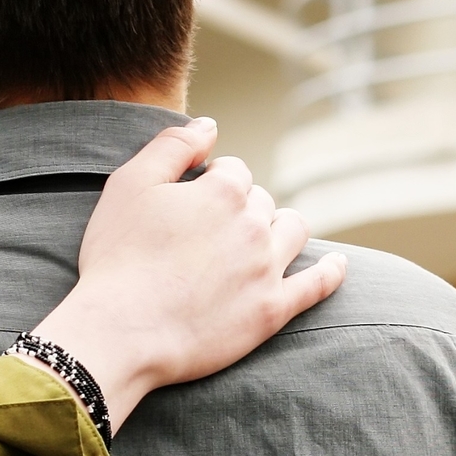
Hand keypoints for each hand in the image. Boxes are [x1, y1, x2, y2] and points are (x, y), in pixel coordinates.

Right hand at [28, 118, 345, 430]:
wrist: (121, 331)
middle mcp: (253, 226)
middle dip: (241, 207)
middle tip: (209, 231)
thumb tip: (209, 125)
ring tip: (261, 239)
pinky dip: (331, 272)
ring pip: (293, 231)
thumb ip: (172, 145)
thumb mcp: (130, 184)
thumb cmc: (117, 257)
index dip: (213, 181)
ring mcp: (267, 269)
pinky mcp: (272, 311)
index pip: (233, 172)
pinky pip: (317, 285)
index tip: (194, 200)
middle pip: (261, 201)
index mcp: (222, 192)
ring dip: (281, 227)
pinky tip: (338, 264)